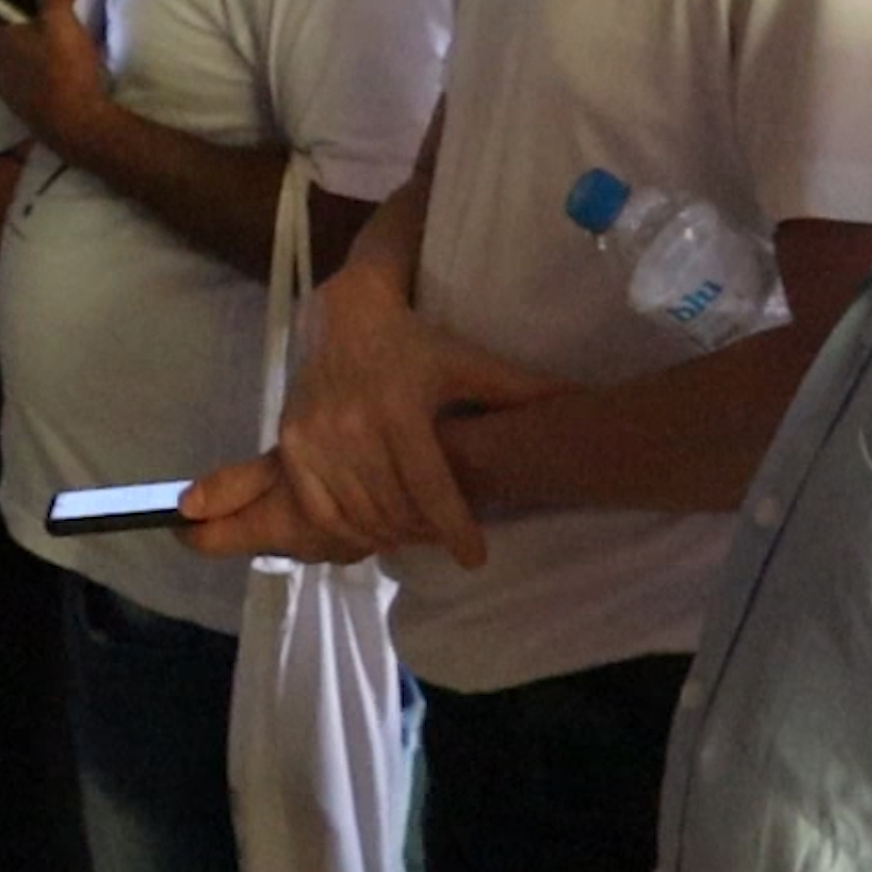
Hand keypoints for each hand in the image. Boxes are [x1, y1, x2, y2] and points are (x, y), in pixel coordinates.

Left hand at [0, 0, 105, 146]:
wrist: (79, 127)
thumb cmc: (63, 68)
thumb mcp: (62, 21)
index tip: (10, 2)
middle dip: (15, 34)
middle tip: (41, 22)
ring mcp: (10, 98)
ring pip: (13, 70)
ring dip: (29, 58)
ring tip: (56, 49)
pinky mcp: (28, 116)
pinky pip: (29, 90)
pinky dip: (40, 81)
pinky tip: (63, 78)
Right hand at [204, 261, 568, 567]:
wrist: (342, 313)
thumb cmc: (415, 341)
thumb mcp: (469, 362)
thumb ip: (520, 391)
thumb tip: (580, 406)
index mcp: (401, 407)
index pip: (429, 487)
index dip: (454, 529)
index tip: (474, 558)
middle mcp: (352, 426)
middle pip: (395, 508)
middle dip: (425, 533)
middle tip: (445, 537)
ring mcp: (316, 438)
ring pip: (359, 514)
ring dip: (390, 535)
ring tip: (414, 534)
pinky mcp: (290, 445)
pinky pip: (319, 511)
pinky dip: (346, 531)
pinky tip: (372, 530)